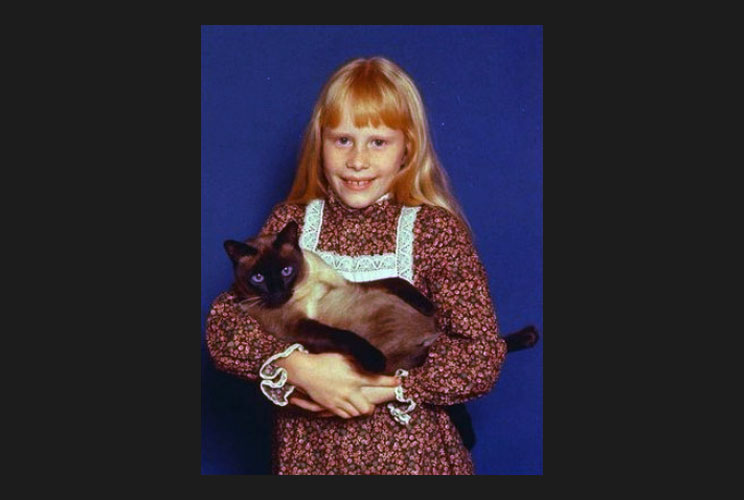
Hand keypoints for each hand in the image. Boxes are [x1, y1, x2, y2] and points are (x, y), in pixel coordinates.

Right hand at [276, 351, 398, 418]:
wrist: (305, 371)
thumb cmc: (325, 360)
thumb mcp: (344, 356)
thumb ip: (359, 361)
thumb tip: (371, 361)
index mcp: (354, 377)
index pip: (377, 381)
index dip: (390, 382)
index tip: (399, 382)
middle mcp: (349, 391)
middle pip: (367, 408)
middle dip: (372, 406)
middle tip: (372, 402)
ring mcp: (339, 400)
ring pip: (356, 413)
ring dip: (360, 409)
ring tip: (360, 404)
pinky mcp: (331, 406)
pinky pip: (345, 415)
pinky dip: (350, 413)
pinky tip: (350, 407)